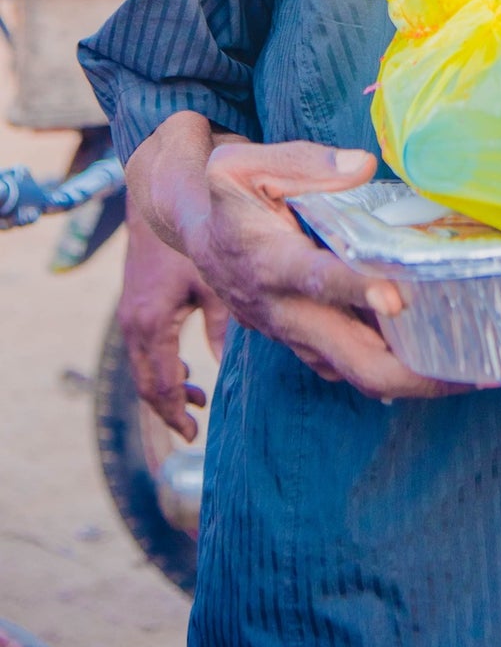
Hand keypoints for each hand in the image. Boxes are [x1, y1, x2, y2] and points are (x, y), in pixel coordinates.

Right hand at [118, 195, 230, 438]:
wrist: (156, 213)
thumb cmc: (188, 247)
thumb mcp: (212, 287)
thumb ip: (219, 328)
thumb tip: (225, 364)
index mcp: (153, 326)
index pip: (161, 386)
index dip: (176, 412)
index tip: (193, 433)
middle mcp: (134, 328)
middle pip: (146, 386)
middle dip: (167, 410)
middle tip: (191, 429)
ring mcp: (129, 320)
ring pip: (141, 371)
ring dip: (165, 390)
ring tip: (195, 400)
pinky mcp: (132, 312)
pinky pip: (141, 354)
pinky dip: (158, 369)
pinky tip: (183, 372)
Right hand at [127, 118, 462, 402]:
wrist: (194, 231)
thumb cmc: (225, 193)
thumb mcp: (244, 163)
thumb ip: (304, 164)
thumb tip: (362, 165)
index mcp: (269, 261)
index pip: (316, 280)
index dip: (356, 290)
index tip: (399, 299)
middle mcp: (283, 310)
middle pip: (352, 359)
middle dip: (412, 374)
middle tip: (473, 372)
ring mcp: (295, 333)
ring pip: (356, 373)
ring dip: (412, 379)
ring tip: (474, 373)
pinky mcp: (303, 340)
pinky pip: (349, 367)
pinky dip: (391, 369)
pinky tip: (436, 360)